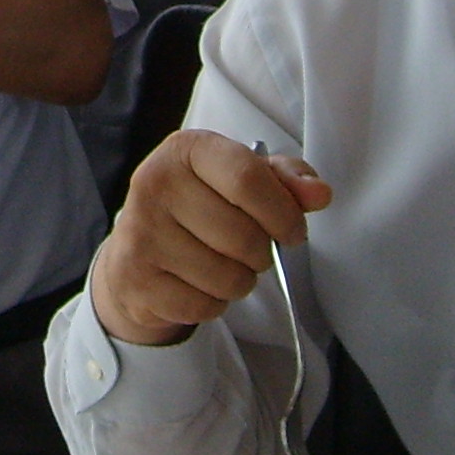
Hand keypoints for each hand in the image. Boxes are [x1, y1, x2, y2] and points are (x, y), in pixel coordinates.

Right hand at [90, 130, 329, 346]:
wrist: (136, 248)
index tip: (292, 231)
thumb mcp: (242, 179)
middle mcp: (154, 183)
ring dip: (240, 281)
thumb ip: (287, 180)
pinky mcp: (135, 277)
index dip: (283, 213)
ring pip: (227, 278)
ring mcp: (140, 232)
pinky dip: (214, 303)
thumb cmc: (200, 206)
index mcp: (186, 149)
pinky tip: (199, 283)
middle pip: (243, 236)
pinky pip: (204, 306)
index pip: (248, 178)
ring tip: (223, 265)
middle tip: (249, 250)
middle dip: (261, 253)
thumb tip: (320, 194)